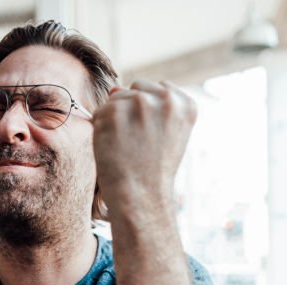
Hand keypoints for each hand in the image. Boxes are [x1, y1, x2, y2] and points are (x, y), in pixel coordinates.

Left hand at [92, 81, 196, 216]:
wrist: (140, 196)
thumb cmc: (152, 171)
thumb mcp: (166, 135)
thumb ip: (150, 107)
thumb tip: (114, 88)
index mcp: (185, 105)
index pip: (159, 89)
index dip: (150, 112)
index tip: (152, 135)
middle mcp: (166, 100)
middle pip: (137, 88)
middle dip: (132, 110)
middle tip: (137, 142)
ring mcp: (139, 103)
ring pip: (117, 98)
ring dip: (116, 119)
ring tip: (126, 145)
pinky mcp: (114, 111)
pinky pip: (100, 110)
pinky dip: (101, 128)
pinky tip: (113, 146)